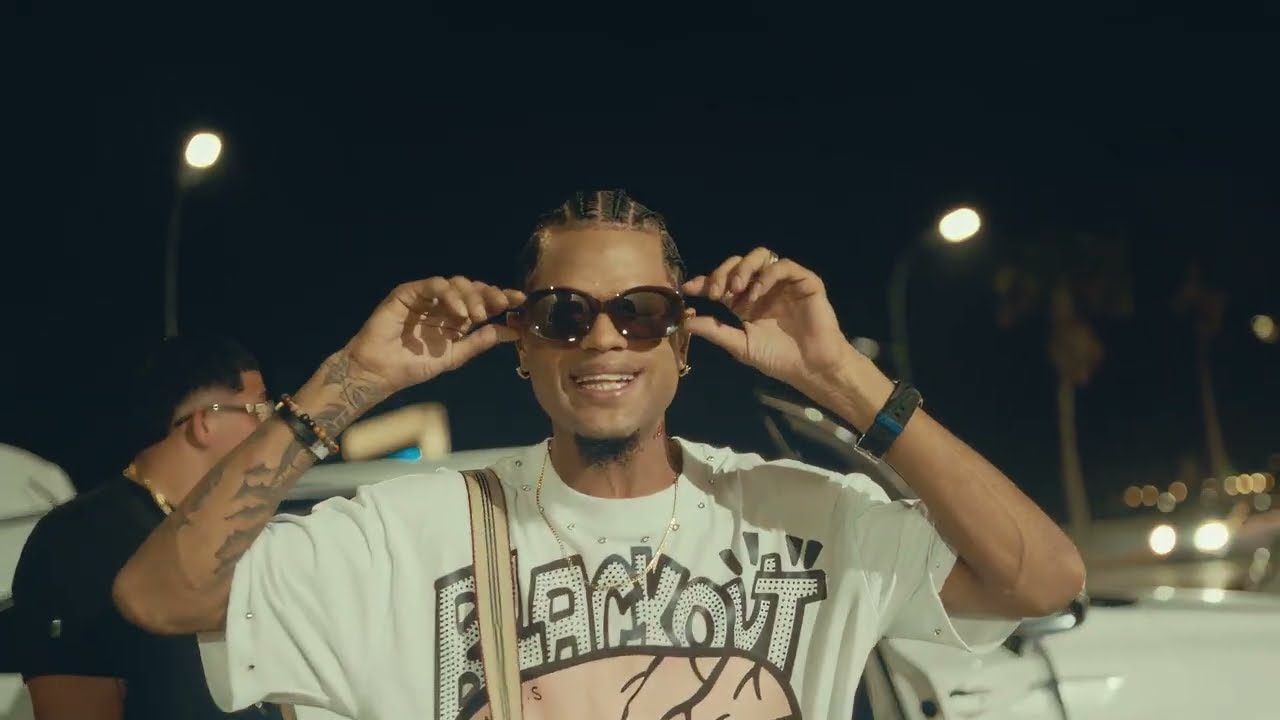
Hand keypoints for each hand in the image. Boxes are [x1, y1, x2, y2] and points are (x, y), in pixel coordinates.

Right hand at [344, 277, 525, 392]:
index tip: (521, 301)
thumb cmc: (414, 364)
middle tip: (502, 306)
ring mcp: (427, 297)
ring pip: (456, 283)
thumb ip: (482, 342)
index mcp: (457, 318)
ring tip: (477, 315)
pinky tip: (459, 310)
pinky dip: (449, 294)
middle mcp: (444, 304)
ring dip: (471, 296)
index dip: (502, 298)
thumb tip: (515, 332)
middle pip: (473, 288)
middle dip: (490, 294)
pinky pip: (434, 286)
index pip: (483, 302)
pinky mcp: (409, 292)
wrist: (381, 371)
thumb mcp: (455, 355)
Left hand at [682, 247, 851, 387]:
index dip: (705, 281)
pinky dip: (767, 275)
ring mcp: (783, 283)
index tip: (689, 288)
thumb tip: (684, 322)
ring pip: (760, 257)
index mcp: (746, 302)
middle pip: (738, 264)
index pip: (722, 283)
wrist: (811, 368)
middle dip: (723, 273)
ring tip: (736, 288)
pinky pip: (783, 266)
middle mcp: (762, 288)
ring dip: (743, 268)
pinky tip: (757, 292)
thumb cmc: (778, 359)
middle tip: (716, 292)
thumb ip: (715, 331)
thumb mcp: (740, 345)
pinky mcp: (804, 281)